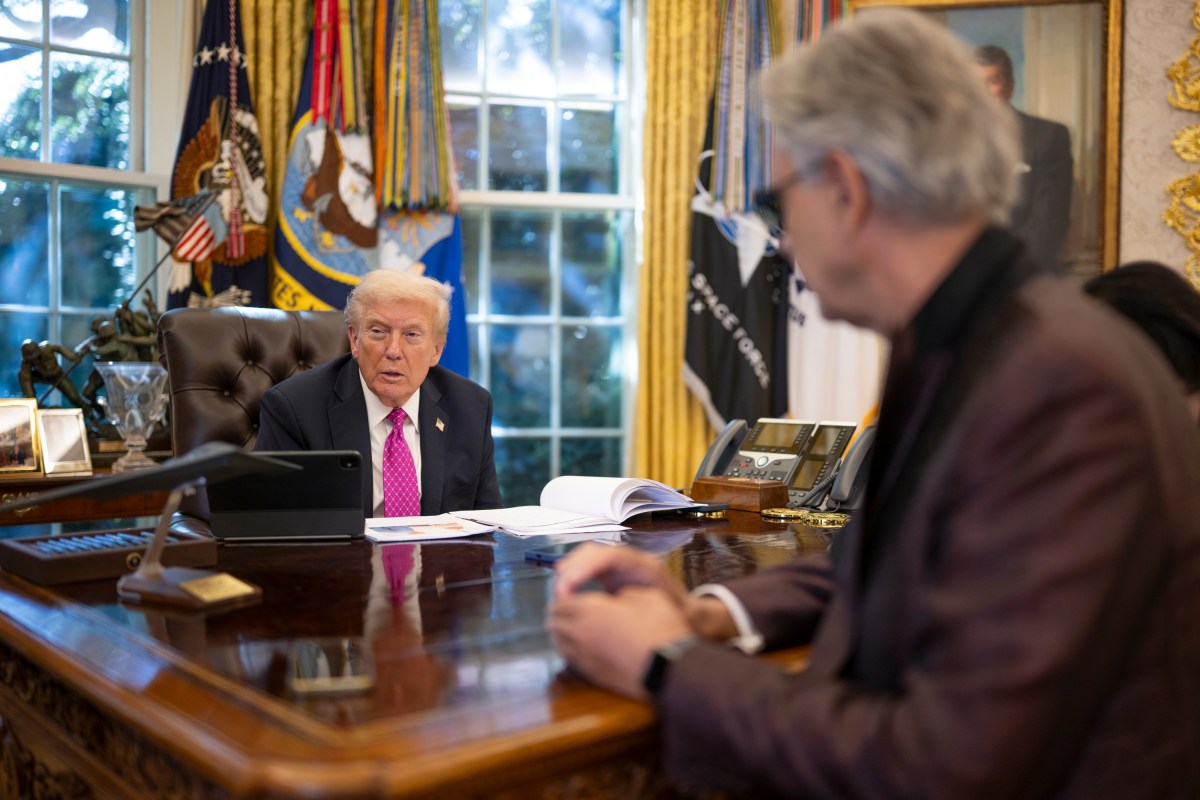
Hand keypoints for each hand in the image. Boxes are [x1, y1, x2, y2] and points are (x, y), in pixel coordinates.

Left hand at [549, 586, 692, 698]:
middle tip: (574, 605)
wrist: (671, 669)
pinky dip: (572, 648)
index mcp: (589, 609)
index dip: (566, 592)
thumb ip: (622, 592)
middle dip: (561, 610)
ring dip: (563, 630)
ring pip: (558, 640)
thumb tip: (616, 597)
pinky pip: (570, 657)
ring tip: (577, 624)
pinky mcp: (591, 675)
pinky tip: (587, 644)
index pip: (560, 598)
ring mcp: (583, 657)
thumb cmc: (661, 629)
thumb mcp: (645, 595)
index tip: (575, 590)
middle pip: (553, 619)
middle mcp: (579, 633)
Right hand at [552, 543, 687, 606]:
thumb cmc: (678, 616)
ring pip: (588, 557)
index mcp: (644, 567)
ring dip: (570, 571)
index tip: (569, 589)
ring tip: (558, 593)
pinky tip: (564, 590)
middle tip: (559, 594)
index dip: (585, 567)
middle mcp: (630, 561)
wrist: (687, 614)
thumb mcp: (666, 614)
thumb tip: (625, 611)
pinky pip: (588, 566)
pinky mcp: (613, 573)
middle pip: (594, 552)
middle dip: (573, 568)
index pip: (610, 556)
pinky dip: (573, 575)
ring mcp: (620, 565)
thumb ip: (649, 611)